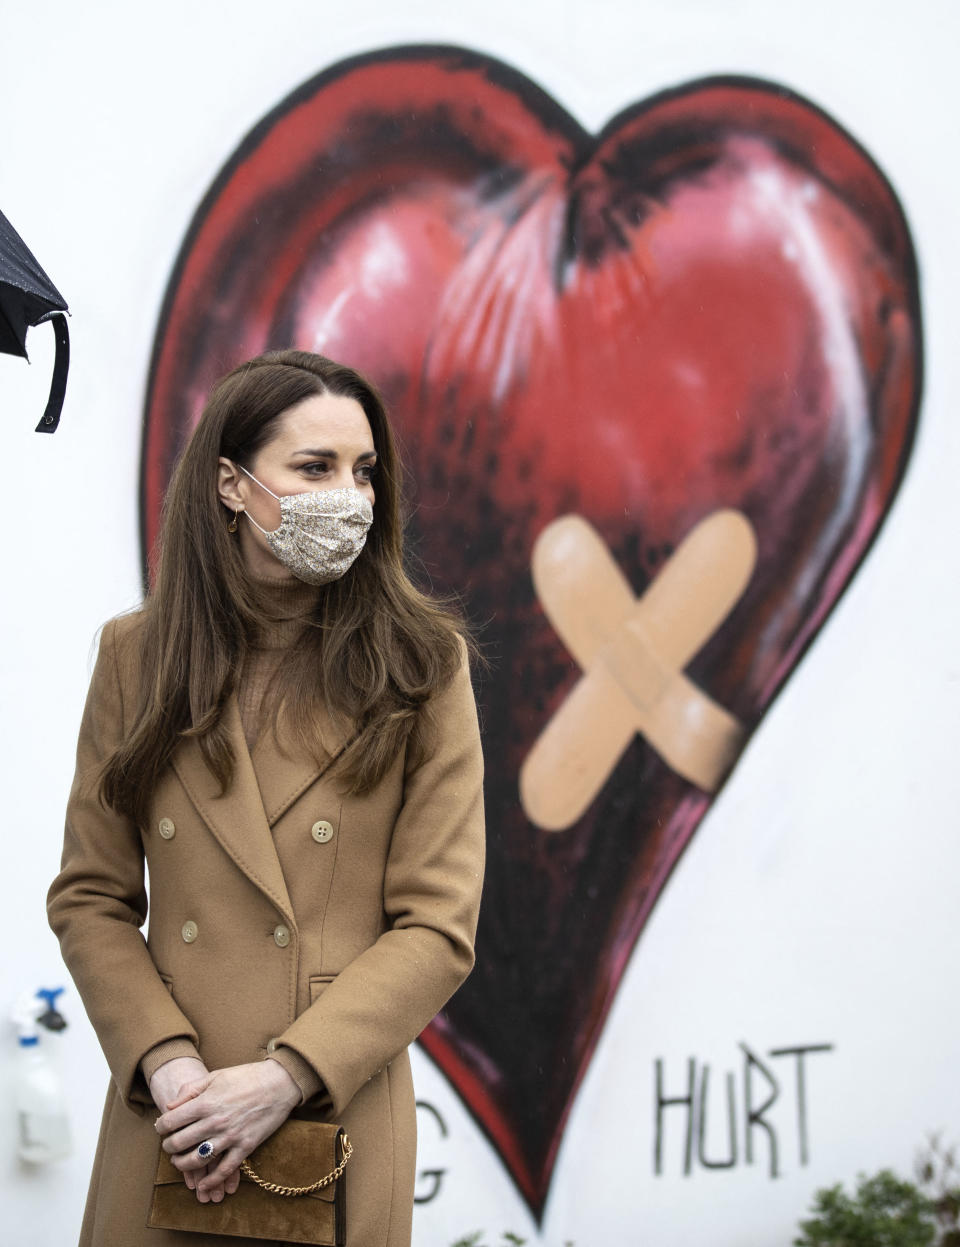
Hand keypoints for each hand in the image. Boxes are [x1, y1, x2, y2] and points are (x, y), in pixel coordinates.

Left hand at [155, 1061, 301, 1195]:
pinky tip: (202, 1184)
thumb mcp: (216, 1075)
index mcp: (206, 1102)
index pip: (171, 1121)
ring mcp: (230, 1136)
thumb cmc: (247, 1076)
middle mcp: (215, 1121)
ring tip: (180, 1162)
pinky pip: (224, 1170)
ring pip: (197, 1159)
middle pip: (180, 1143)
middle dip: (169, 1147)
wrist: (280, 1082)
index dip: (161, 1127)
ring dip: (183, 1164)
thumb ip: (190, 1090)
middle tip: (169, 1146)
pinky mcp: (245, 1146)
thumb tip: (170, 1107)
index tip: (161, 1128)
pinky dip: (211, 1181)